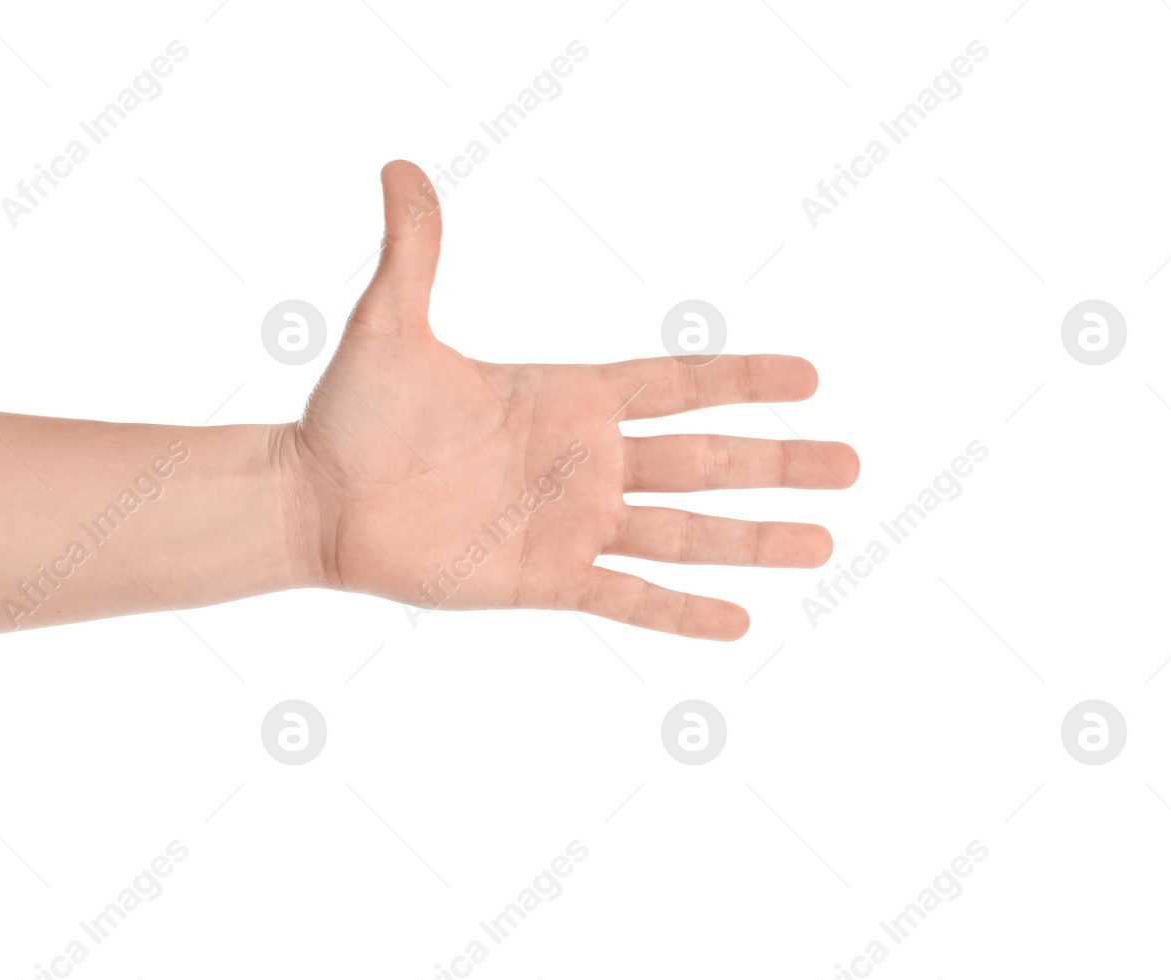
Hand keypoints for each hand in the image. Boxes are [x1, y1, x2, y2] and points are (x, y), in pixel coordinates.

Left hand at [285, 161, 858, 639]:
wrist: (319, 500)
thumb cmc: (353, 412)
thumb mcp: (391, 324)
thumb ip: (415, 251)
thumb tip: (399, 168)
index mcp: (568, 397)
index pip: (678, 384)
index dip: (742, 380)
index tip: (809, 377)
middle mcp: (585, 462)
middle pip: (706, 461)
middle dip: (779, 462)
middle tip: (851, 464)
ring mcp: (572, 523)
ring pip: (686, 533)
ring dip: (754, 540)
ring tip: (824, 542)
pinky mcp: (546, 579)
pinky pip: (630, 598)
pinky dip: (681, 612)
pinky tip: (738, 621)